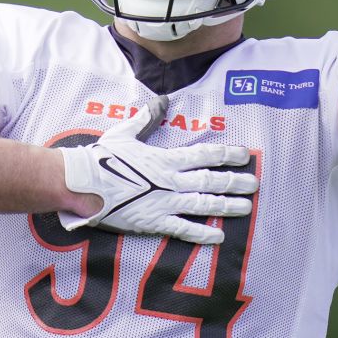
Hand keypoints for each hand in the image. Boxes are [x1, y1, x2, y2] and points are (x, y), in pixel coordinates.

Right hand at [58, 94, 256, 244]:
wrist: (82, 184)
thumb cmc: (102, 157)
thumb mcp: (125, 132)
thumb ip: (147, 118)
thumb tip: (162, 101)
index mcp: (166, 159)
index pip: (204, 155)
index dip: (227, 154)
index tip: (245, 155)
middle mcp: (171, 181)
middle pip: (211, 181)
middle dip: (235, 182)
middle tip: (255, 184)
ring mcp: (164, 203)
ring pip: (203, 205)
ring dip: (226, 206)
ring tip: (246, 208)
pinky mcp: (154, 222)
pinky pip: (183, 229)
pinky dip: (202, 234)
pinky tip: (219, 236)